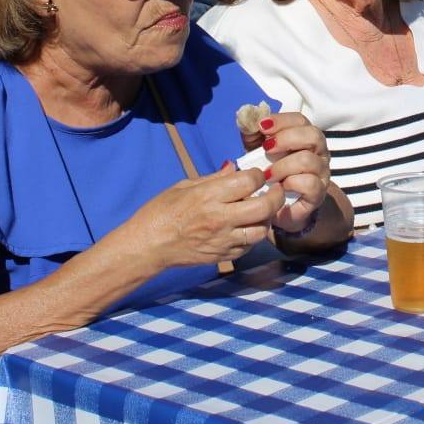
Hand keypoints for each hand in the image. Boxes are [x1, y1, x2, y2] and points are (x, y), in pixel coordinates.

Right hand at [128, 165, 284, 270]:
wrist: (148, 245)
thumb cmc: (161, 211)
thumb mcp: (184, 186)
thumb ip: (213, 178)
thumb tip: (234, 167)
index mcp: (209, 196)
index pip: (249, 181)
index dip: (258, 175)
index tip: (257, 174)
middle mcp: (220, 218)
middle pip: (264, 207)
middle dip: (275, 196)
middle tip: (274, 190)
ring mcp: (223, 240)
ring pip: (262, 230)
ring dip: (266, 218)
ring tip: (261, 211)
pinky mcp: (223, 256)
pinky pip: (249, 246)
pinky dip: (253, 236)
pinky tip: (246, 227)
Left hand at [257, 112, 329, 233]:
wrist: (278, 207)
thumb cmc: (270, 173)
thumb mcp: (257, 152)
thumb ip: (252, 135)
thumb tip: (246, 119)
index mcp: (305, 137)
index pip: (300, 120)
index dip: (281, 120)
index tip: (262, 126)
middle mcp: (318, 152)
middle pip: (313, 135)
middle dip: (286, 139)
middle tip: (267, 148)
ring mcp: (321, 173)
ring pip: (308, 160)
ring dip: (283, 166)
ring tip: (268, 174)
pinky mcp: (318, 193)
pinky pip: (310, 183)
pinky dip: (292, 183)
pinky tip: (280, 187)